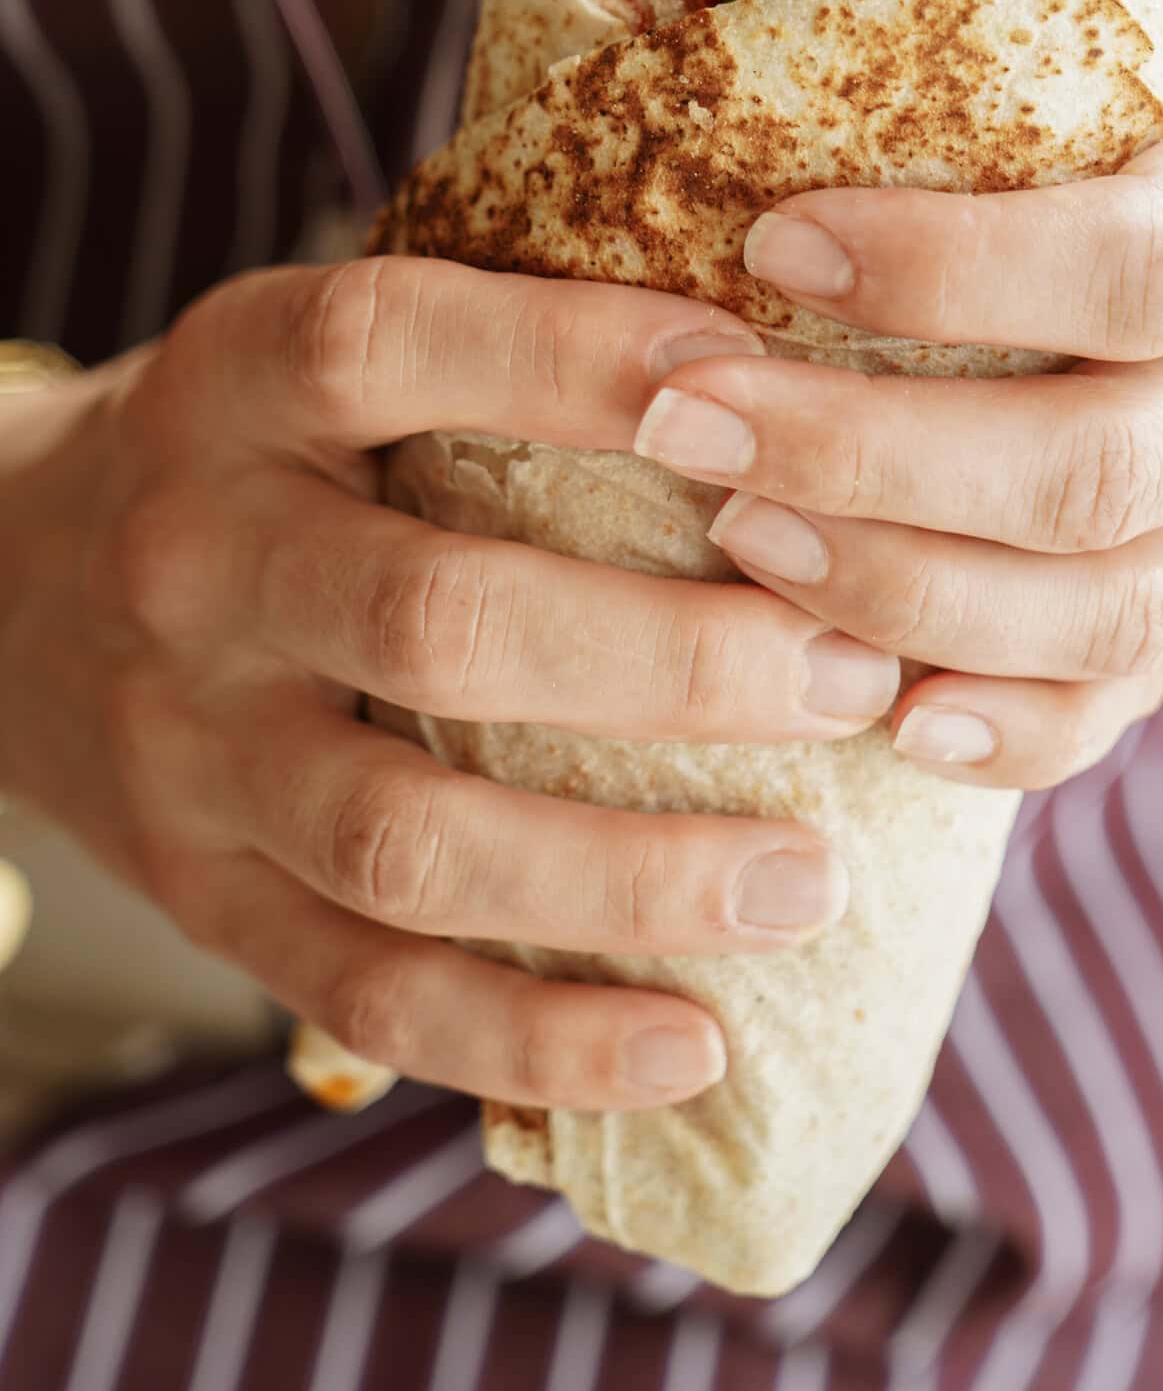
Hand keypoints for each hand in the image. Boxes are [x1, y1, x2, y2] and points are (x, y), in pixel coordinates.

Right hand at [0, 261, 906, 1109]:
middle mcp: (201, 561)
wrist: (4, 577)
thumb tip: (774, 352)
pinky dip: (534, 1040)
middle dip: (667, 661)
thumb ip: (499, 340)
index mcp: (241, 385)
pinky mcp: (201, 894)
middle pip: (435, 618)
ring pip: (408, 839)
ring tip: (810, 885)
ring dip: (627, 879)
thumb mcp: (324, 349)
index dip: (571, 359)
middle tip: (850, 678)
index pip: (392, 345)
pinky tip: (690, 1049)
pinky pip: (365, 990)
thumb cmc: (261, 444)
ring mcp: (189, 746)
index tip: (755, 381)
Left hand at [635, 0, 1162, 787]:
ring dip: (915, 591)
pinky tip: (880, 711)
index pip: (1148, 258)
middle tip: (681, 414)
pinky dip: (1018, 722)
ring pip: (1128, 602)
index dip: (956, 273)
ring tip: (735, 538)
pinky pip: (1150, 686)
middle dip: (879, 456)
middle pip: (1117, 461)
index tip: (770, 243)